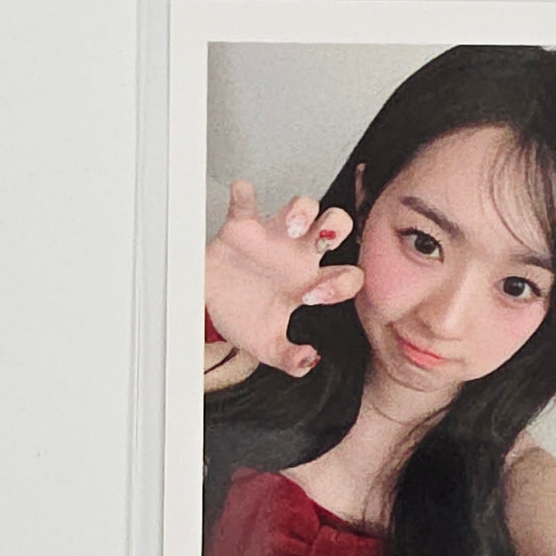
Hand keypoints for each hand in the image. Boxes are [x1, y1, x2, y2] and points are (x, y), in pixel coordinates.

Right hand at [204, 182, 363, 378]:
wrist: (209, 306)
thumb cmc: (245, 316)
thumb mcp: (268, 346)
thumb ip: (290, 359)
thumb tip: (310, 361)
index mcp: (311, 282)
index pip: (347, 277)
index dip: (340, 285)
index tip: (311, 298)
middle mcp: (299, 254)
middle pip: (336, 225)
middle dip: (336, 227)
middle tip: (322, 242)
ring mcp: (273, 236)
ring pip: (302, 205)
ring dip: (301, 209)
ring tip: (292, 227)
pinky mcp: (242, 224)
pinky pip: (246, 201)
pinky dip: (244, 195)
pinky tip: (243, 196)